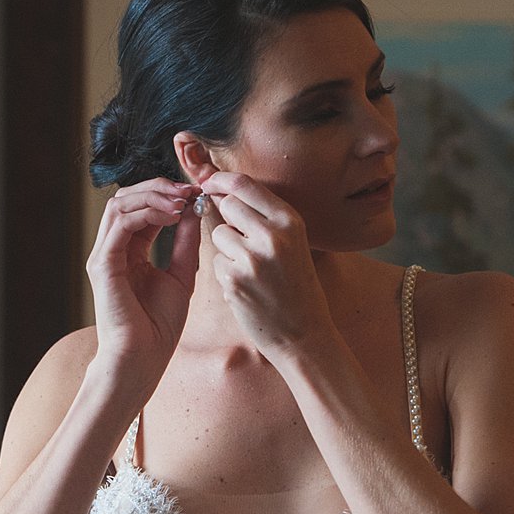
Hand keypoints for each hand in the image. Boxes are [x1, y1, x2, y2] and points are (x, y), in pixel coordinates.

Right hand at [86, 176, 201, 391]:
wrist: (143, 359)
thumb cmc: (158, 327)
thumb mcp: (181, 275)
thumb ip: (184, 243)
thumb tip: (194, 210)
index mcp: (129, 251)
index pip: (140, 207)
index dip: (167, 194)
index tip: (196, 192)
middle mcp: (112, 249)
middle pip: (125, 198)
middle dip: (158, 187)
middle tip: (189, 189)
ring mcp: (104, 255)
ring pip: (119, 204)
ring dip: (153, 196)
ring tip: (181, 201)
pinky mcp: (103, 264)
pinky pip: (121, 224)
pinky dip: (147, 212)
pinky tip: (171, 216)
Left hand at [199, 171, 335, 360]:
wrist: (304, 333)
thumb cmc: (295, 285)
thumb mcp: (291, 242)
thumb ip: (262, 217)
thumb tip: (222, 191)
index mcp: (289, 221)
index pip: (244, 185)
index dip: (220, 180)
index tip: (209, 182)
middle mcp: (272, 235)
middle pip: (227, 206)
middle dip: (228, 219)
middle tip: (244, 241)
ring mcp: (252, 258)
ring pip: (218, 234)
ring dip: (226, 249)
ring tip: (251, 270)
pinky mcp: (235, 280)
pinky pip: (216, 262)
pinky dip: (226, 273)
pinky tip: (247, 288)